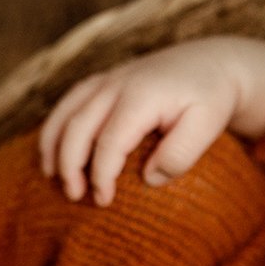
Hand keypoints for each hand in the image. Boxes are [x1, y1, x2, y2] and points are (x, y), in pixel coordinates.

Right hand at [38, 36, 264, 206]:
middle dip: (70, 165)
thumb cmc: (210, 99)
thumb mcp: (208, 127)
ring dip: (54, 146)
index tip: (104, 201)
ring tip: (52, 178)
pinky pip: (69, 103)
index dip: (102, 174)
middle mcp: (117, 83)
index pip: (109, 141)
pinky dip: (56, 127)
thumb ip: (180, 155)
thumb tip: (148, 178)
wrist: (212, 64)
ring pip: (66, 111)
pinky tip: (54, 152)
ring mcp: (107, 79)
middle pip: (78, 126)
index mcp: (141, 96)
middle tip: (76, 197)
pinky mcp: (103, 80)